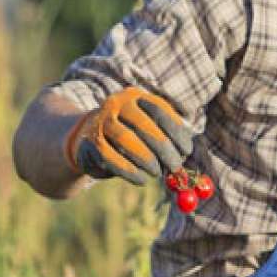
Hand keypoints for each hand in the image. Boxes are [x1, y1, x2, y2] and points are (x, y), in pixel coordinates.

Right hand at [63, 87, 192, 184]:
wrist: (89, 138)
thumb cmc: (129, 135)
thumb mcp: (148, 128)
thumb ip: (166, 135)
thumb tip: (185, 153)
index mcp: (136, 96)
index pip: (160, 110)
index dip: (176, 132)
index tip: (187, 151)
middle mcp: (116, 104)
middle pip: (144, 125)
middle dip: (164, 149)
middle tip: (175, 166)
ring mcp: (100, 121)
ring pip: (126, 140)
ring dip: (147, 159)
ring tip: (157, 172)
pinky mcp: (90, 142)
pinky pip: (110, 157)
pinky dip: (129, 171)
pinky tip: (141, 180)